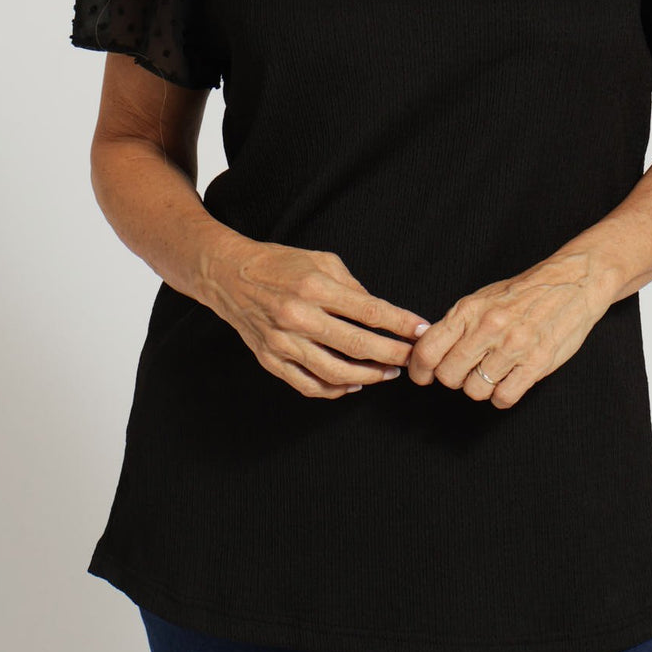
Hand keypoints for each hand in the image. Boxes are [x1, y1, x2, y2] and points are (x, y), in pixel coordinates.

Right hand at [202, 234, 429, 398]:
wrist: (229, 275)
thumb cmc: (280, 263)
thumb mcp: (321, 261)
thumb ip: (352, 287)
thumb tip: (381, 314)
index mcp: (315, 286)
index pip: (369, 311)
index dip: (400, 324)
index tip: (422, 330)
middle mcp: (298, 316)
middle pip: (357, 345)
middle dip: (392, 355)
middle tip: (413, 358)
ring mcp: (282, 341)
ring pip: (335, 372)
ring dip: (368, 377)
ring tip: (388, 374)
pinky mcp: (270, 359)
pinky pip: (308, 384)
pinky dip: (335, 390)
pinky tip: (353, 384)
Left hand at [406, 250, 613, 408]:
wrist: (572, 283)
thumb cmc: (524, 292)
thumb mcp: (482, 298)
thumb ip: (456, 324)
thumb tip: (426, 348)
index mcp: (470, 309)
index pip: (428, 350)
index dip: (419, 370)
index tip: (423, 376)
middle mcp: (489, 327)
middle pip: (449, 376)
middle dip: (453, 379)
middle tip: (465, 371)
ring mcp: (514, 346)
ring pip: (475, 390)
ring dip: (480, 388)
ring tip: (492, 373)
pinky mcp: (537, 363)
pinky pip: (503, 397)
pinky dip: (501, 397)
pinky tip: (508, 382)